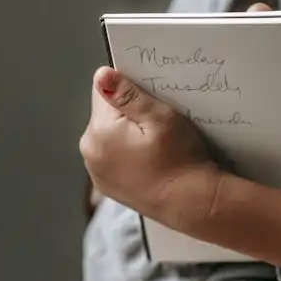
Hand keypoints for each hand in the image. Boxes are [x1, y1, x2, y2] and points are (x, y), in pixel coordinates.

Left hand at [79, 67, 217, 229]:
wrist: (191, 205)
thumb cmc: (180, 160)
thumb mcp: (160, 118)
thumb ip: (127, 95)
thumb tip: (101, 75)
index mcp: (98, 132)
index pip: (103, 92)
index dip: (127, 91)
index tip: (149, 102)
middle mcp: (88, 152)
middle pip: (104, 115)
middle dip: (125, 115)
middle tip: (155, 126)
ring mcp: (96, 172)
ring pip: (108, 136)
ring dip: (124, 135)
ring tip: (152, 146)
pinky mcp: (106, 186)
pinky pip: (112, 157)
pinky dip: (126, 155)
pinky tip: (147, 161)